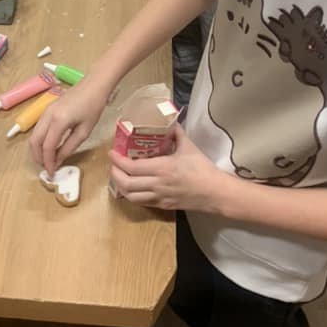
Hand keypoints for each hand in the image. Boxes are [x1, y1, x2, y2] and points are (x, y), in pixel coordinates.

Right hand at [29, 78, 110, 175]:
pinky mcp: (47, 109)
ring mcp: (45, 111)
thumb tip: (58, 160)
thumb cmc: (93, 107)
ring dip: (37, 149)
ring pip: (34, 134)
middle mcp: (47, 115)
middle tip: (47, 168)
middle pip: (34, 141)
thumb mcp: (84, 131)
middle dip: (38, 157)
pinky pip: (39, 128)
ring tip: (47, 160)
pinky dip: (40, 140)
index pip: (47, 147)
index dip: (48, 162)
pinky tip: (49, 147)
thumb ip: (69, 147)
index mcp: (58, 121)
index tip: (52, 173)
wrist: (93, 85)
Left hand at [108, 124, 237, 212]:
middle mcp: (157, 184)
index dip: (117, 161)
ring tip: (119, 176)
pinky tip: (132, 188)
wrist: (214, 192)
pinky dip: (132, 195)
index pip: (132, 167)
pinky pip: (142, 202)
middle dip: (115, 174)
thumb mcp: (189, 147)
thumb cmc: (202, 168)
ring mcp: (159, 197)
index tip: (112, 153)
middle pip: (126, 184)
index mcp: (162, 168)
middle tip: (113, 164)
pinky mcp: (163, 206)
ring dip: (121, 186)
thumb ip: (176, 133)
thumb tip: (169, 120)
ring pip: (131, 196)